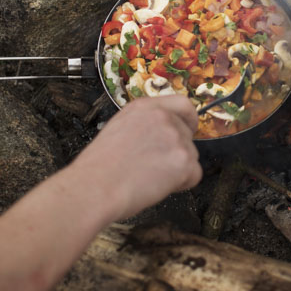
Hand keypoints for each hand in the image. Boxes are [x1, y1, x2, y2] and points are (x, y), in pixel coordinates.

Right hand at [70, 95, 201, 220]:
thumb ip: (144, 126)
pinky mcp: (184, 161)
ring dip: (177, 170)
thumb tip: (159, 137)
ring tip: (149, 177)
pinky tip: (158, 186)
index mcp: (145, 107)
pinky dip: (181, 184)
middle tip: (153, 167)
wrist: (96, 186)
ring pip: (191, 156)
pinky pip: (194, 175)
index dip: (188, 120)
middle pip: (187, 135)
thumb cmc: (100, 167)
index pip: (183, 104)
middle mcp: (163, 118)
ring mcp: (176, 138)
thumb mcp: (119, 128)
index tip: (188, 131)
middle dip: (176, 153)